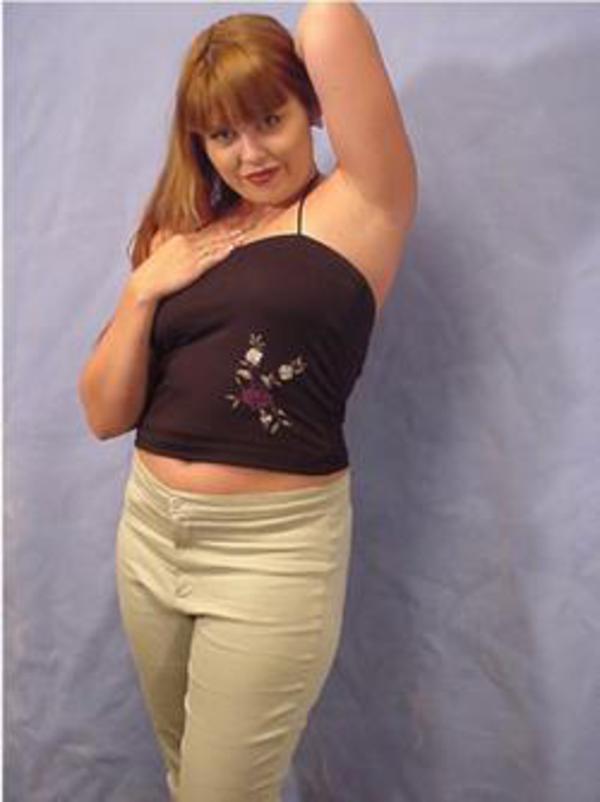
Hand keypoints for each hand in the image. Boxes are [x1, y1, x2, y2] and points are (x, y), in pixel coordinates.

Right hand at [130, 228, 246, 302]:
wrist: (146, 283)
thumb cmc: (156, 272)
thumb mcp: (167, 252)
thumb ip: (180, 246)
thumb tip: (186, 243)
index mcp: (183, 238)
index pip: (209, 227)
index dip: (225, 221)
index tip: (238, 215)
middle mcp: (188, 242)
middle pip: (215, 231)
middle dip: (233, 225)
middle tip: (247, 218)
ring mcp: (191, 255)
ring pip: (216, 243)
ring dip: (231, 237)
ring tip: (246, 231)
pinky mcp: (193, 268)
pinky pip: (210, 258)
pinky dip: (222, 252)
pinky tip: (232, 248)